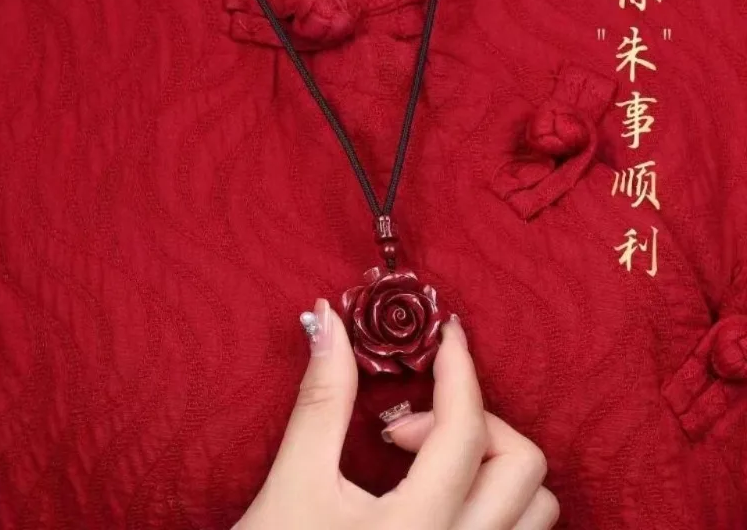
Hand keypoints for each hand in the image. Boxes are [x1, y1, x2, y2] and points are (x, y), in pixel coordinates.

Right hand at [234, 299, 558, 529]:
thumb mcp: (294, 483)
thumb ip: (322, 399)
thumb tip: (328, 320)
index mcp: (415, 529)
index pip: (465, 431)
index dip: (460, 369)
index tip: (448, 333)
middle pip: (522, 469)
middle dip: (476, 420)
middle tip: (407, 427)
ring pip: (535, 512)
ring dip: (493, 464)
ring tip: (429, 461)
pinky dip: (497, 501)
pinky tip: (443, 496)